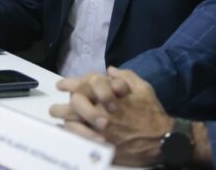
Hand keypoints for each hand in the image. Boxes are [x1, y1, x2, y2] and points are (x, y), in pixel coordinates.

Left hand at [51, 67, 172, 166]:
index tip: (61, 85)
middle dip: (61, 107)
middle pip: (73, 106)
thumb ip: (125, 76)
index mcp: (109, 95)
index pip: (83, 85)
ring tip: (59, 121)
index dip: (69, 84)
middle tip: (54, 109)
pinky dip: (72, 135)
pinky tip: (69, 134)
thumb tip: (110, 70)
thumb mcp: (142, 87)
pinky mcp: (101, 145)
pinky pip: (79, 140)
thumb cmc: (151, 111)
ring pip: (73, 124)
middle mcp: (101, 111)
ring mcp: (99, 129)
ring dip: (64, 121)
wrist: (161, 139)